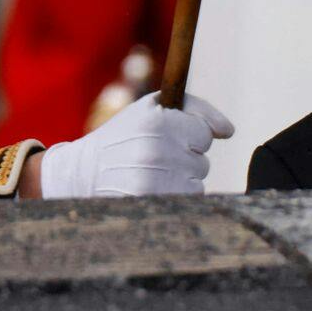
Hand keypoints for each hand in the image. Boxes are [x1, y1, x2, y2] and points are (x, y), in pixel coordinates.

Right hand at [38, 92, 234, 197]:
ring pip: (197, 182)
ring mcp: (155, 178)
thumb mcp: (150, 108)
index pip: (204, 134)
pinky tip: (151, 189)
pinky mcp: (152, 201)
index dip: (188, 137)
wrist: (82, 173)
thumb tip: (229, 131)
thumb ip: (195, 109)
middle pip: (202, 161)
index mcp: (158, 121)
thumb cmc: (122, 136)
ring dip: (180, 180)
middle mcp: (158, 149)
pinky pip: (186, 200)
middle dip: (184, 160)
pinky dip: (174, 197)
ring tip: (150, 174)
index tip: (167, 139)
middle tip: (153, 158)